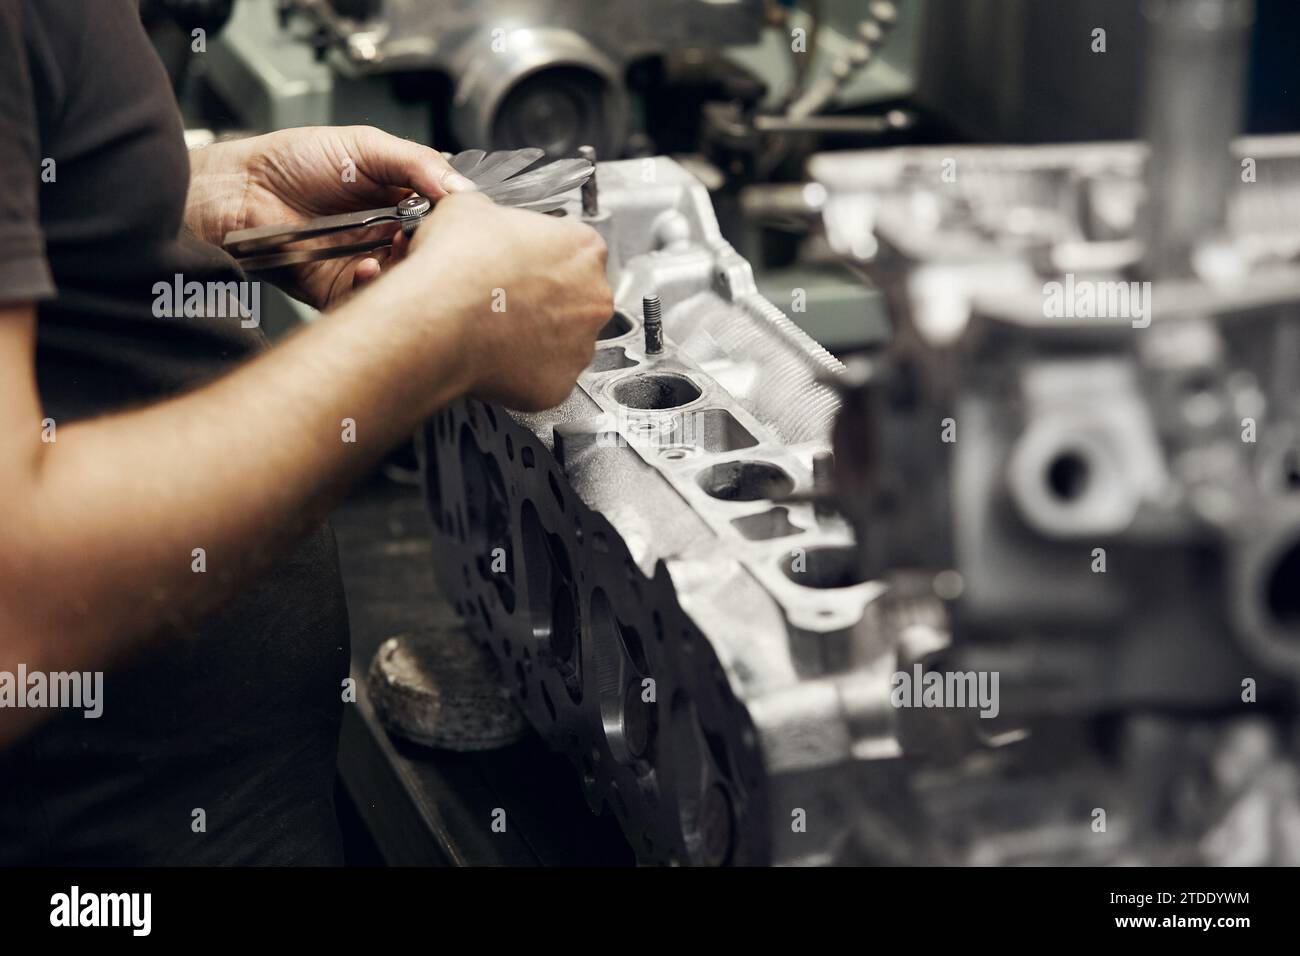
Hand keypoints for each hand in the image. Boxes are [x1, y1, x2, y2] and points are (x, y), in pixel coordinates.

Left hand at [186, 126, 475, 309]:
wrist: (239, 190)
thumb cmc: (291, 161)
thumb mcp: (364, 145)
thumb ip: (415, 162)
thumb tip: (460, 187)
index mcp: (400, 202)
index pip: (444, 217)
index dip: (452, 219)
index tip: (454, 216)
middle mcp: (387, 236)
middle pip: (429, 254)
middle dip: (433, 248)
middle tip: (428, 237)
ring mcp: (367, 264)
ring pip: (405, 281)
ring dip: (406, 270)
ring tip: (396, 249)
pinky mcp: (342, 291)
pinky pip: (370, 300)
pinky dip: (374, 286)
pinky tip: (368, 266)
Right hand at [395, 193, 612, 410]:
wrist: (437, 320)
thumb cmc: (456, 266)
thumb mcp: (469, 208)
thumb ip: (492, 213)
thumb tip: (480, 216)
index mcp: (584, 247)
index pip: (575, 249)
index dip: (543, 256)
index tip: (523, 264)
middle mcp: (594, 298)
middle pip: (577, 298)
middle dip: (546, 300)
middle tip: (507, 299)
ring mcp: (582, 346)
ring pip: (564, 341)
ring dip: (538, 337)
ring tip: (497, 329)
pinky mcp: (559, 386)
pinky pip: (545, 380)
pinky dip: (524, 372)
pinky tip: (497, 357)